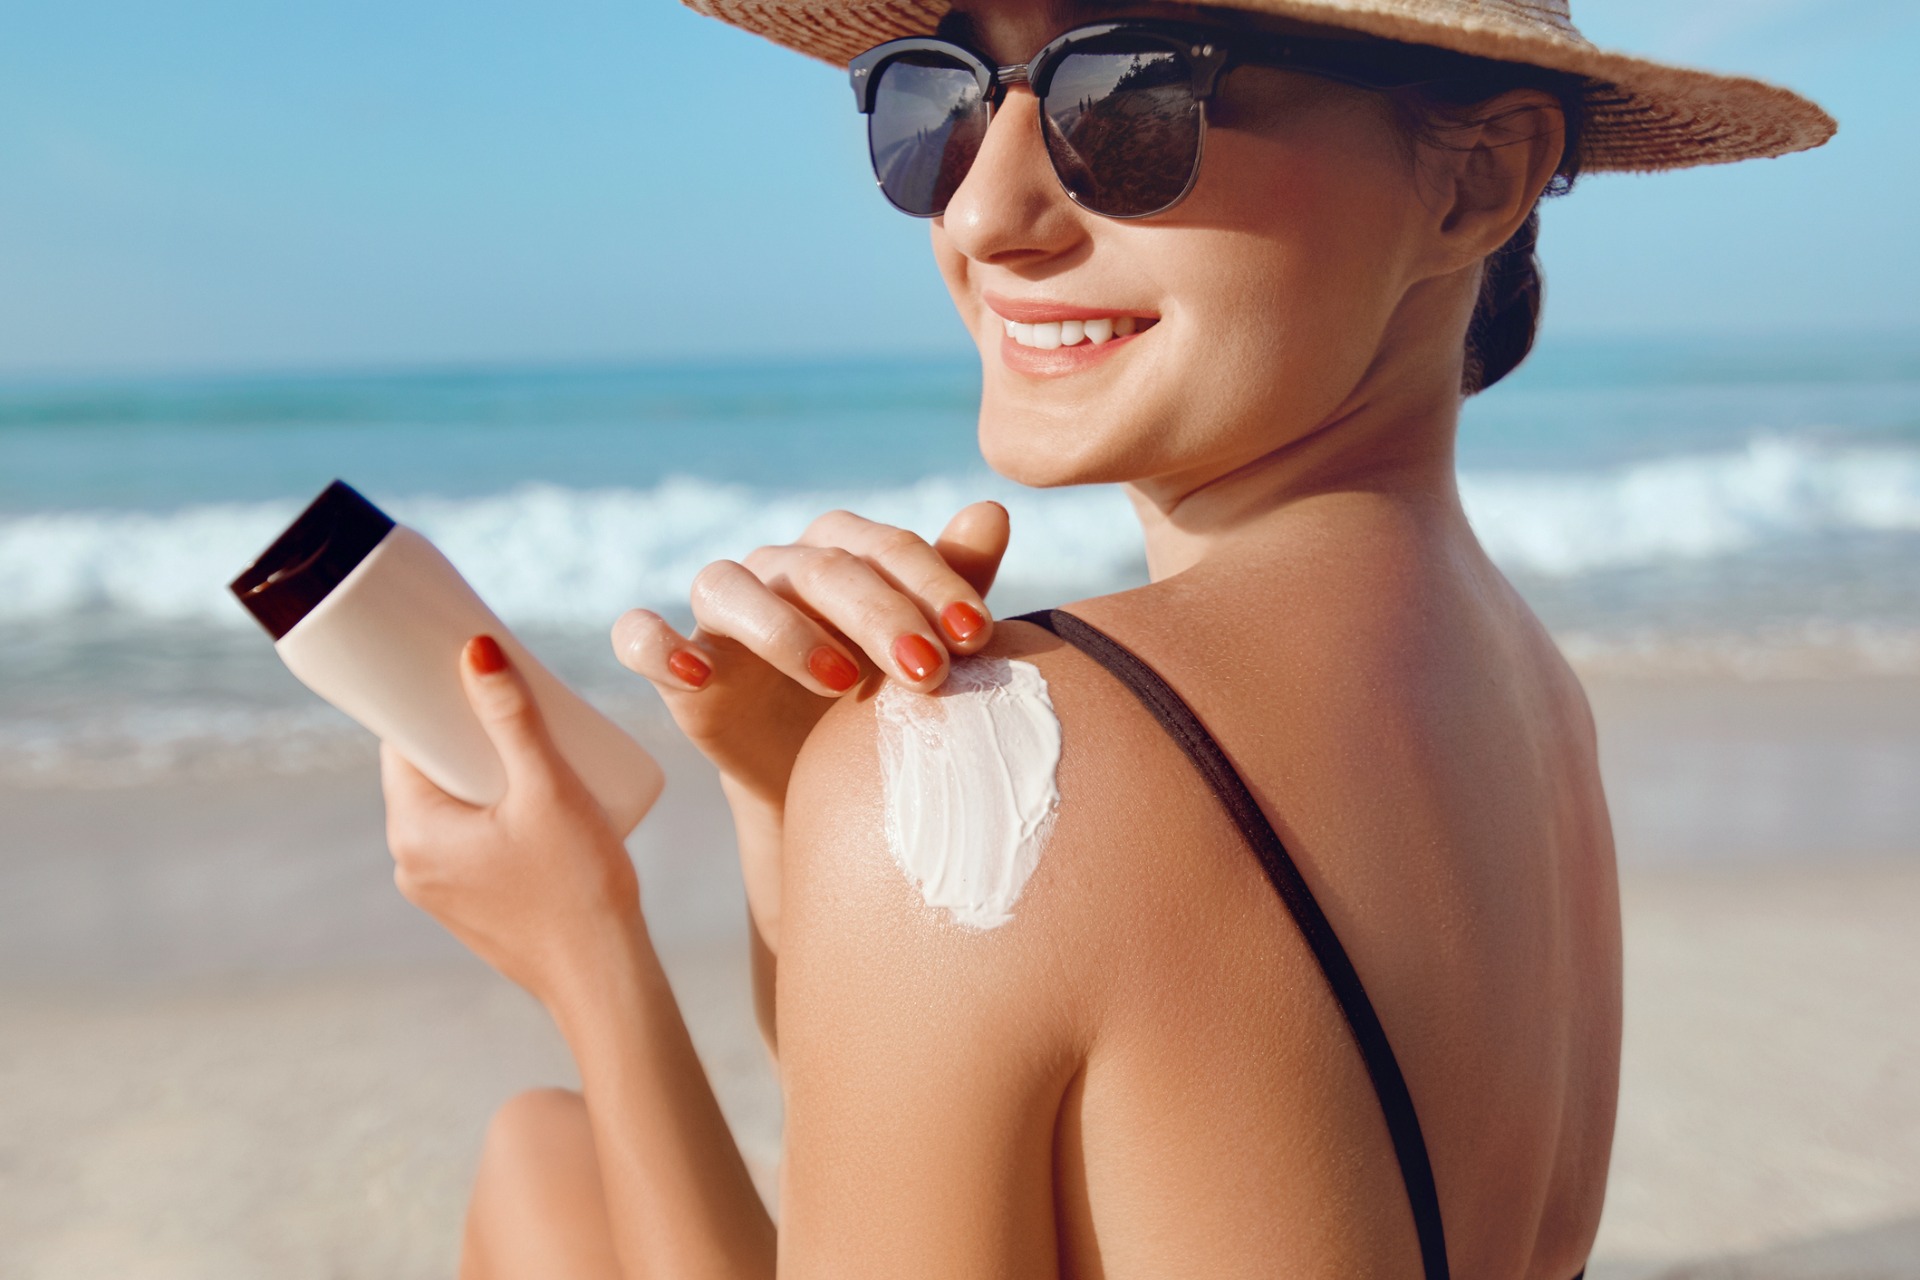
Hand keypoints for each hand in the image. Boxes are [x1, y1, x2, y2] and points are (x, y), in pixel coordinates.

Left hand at [382, 635, 638, 1006]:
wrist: (602, 975)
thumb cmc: (577, 883)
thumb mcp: (548, 788)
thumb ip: (512, 718)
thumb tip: (476, 650)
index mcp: (414, 832)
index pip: (400, 745)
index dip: (426, 700)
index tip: (458, 668)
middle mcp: (411, 864)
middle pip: (426, 773)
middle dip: (462, 732)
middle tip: (508, 696)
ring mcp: (437, 891)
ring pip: (448, 808)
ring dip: (479, 772)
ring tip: (528, 740)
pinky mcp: (467, 906)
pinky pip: (465, 840)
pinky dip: (488, 811)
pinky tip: (528, 797)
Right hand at [610, 502, 1010, 811]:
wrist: (821, 782)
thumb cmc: (883, 699)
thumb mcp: (927, 647)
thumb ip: (957, 580)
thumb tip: (993, 510)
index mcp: (840, 552)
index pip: (884, 546)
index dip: (932, 584)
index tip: (978, 637)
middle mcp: (777, 569)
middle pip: (820, 566)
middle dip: (880, 615)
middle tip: (929, 672)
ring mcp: (721, 613)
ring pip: (729, 586)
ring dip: (785, 630)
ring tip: (841, 683)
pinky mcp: (677, 666)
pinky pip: (641, 639)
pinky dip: (657, 646)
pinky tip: (695, 675)